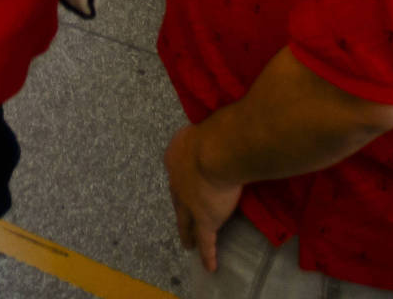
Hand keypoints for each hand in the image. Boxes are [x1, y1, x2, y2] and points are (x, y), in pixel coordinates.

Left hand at [165, 124, 240, 274]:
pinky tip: (209, 265)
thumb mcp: (202, 127)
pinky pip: (206, 240)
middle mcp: (176, 181)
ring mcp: (189, 203)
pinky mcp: (205, 219)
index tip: (186, 183)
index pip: (177, 170)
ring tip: (187, 243)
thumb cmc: (211, 133)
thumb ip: (206, 134)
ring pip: (186, 222)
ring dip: (187, 233)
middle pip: (177, 200)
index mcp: (174, 157)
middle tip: (180, 221)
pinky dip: (208, 253)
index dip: (182, 178)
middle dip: (179, 211)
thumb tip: (218, 132)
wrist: (214, 151)